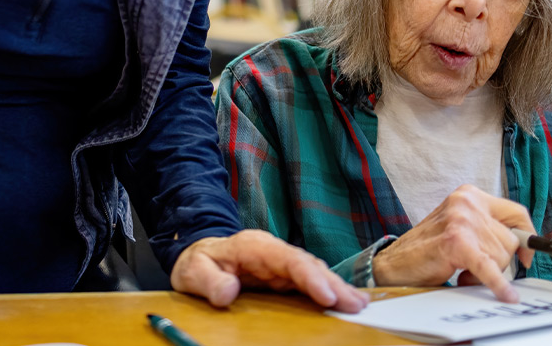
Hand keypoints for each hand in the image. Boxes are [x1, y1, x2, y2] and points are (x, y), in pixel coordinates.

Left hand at [170, 229, 368, 312]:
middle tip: (355, 304)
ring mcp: (279, 263)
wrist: (197, 257)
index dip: (309, 276)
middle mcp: (272, 252)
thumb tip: (228, 291)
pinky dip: (329, 290)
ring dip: (337, 287)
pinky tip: (347, 300)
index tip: (327, 295)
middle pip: (307, 265)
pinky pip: (309, 281)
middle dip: (333, 284)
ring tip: (359, 304)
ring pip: (313, 272)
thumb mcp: (193, 272)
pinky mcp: (283, 275)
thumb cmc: (197, 264)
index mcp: (253, 247)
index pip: (287, 259)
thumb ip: (210, 281)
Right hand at [370, 184, 533, 300]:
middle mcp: (467, 202)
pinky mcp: (456, 243)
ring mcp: (461, 220)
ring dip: (486, 273)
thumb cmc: (428, 248)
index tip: (526, 255)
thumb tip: (525, 246)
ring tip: (461, 270)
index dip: (526, 236)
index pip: (516, 212)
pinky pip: (489, 268)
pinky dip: (499, 284)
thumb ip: (487, 228)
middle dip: (499, 260)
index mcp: (469, 195)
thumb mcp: (460, 226)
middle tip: (474, 267)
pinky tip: (506, 295)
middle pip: (510, 240)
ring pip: (501, 256)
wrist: (394, 263)